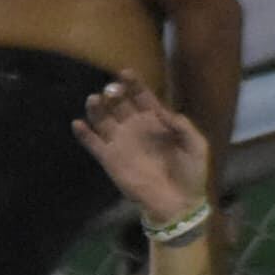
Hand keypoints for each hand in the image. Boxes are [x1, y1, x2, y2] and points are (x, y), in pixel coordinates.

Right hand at [75, 75, 213, 222]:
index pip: (142, 97)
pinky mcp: (109, 159)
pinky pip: (92, 143)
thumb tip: (162, 111)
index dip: (134, 84)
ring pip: (103, 119)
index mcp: (156, 121)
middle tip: (111, 90)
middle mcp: (135, 127)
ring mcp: (120, 142)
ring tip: (93, 99)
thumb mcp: (196, 146)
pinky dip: (83, 134)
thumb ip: (183, 126)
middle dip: (114, 93)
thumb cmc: (190, 173)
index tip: (125, 73)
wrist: (177, 202)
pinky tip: (78, 124)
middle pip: (119, 104)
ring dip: (96, 108)